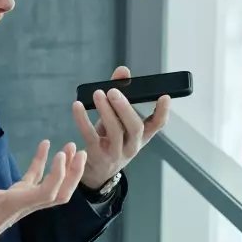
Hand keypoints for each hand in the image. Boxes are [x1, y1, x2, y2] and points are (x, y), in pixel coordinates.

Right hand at [0, 139, 86, 241]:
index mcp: (19, 203)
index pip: (48, 193)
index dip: (58, 176)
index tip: (61, 154)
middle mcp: (27, 203)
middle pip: (60, 194)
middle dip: (73, 175)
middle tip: (81, 152)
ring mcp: (25, 199)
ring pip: (53, 187)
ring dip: (65, 170)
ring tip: (72, 148)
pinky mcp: (18, 196)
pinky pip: (36, 179)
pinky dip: (43, 164)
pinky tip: (45, 145)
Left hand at [71, 66, 169, 189]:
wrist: (97, 171)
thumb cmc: (110, 139)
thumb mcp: (118, 120)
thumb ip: (120, 94)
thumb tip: (122, 71)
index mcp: (141, 136)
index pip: (158, 125)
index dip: (163, 111)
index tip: (164, 97)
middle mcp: (132, 145)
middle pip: (135, 128)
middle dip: (125, 109)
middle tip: (114, 91)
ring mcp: (115, 152)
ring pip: (114, 132)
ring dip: (105, 111)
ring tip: (98, 94)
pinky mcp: (96, 155)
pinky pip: (90, 136)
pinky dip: (83, 120)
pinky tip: (77, 106)